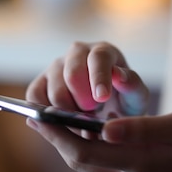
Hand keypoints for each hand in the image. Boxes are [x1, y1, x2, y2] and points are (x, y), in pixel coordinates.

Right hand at [26, 42, 148, 117]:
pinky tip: (61, 120)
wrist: (108, 112)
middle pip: (72, 74)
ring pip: (54, 90)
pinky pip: (35, 96)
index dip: (98, 78)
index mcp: (103, 51)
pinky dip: (45, 112)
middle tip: (93, 114)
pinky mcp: (40, 82)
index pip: (98, 58)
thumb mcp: (136, 97)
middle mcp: (77, 53)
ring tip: (82, 118)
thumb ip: (132, 86)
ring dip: (68, 111)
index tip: (102, 98)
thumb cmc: (124, 102)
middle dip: (83, 101)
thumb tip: (119, 76)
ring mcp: (56, 66)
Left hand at [28, 110, 171, 171]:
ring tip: (52, 122)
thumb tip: (104, 128)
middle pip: (81, 163)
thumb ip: (142, 128)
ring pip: (91, 165)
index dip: (56, 135)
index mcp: (140, 166)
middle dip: (56, 139)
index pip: (84, 153)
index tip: (35, 116)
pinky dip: (89, 149)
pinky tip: (86, 131)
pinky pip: (105, 165)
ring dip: (69, 145)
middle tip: (34, 116)